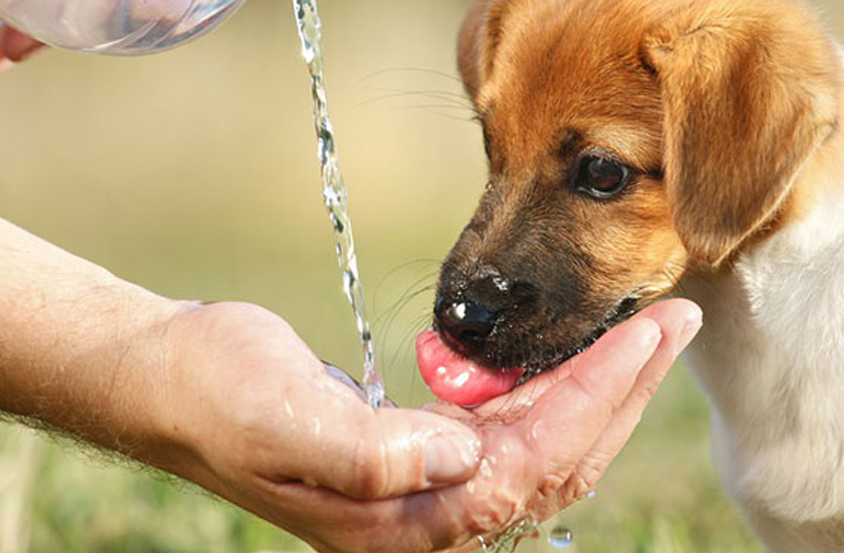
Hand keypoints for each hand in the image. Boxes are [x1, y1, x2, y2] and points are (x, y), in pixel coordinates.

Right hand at [151, 299, 699, 552]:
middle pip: (555, 461)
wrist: (167, 382)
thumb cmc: (214, 391)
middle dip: (622, 390)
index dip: (594, 397)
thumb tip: (459, 458)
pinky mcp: (420, 458)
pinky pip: (512, 430)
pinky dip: (554, 388)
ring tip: (649, 328)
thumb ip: (369, 454)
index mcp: (399, 522)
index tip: (644, 332)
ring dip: (600, 385)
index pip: (527, 463)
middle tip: (676, 320)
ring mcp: (425, 492)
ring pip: (544, 445)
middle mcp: (424, 519)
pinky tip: (581, 352)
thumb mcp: (280, 416)